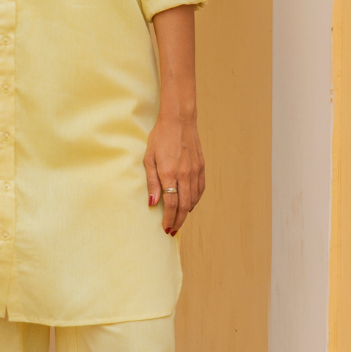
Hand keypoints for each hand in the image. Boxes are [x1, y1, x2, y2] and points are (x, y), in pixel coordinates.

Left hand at [144, 110, 204, 233]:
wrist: (179, 120)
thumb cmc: (160, 137)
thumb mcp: (149, 158)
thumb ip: (151, 182)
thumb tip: (152, 203)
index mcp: (169, 173)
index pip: (171, 204)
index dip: (169, 219)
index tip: (166, 228)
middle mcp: (184, 174)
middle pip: (184, 206)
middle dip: (178, 221)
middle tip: (172, 230)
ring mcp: (195, 171)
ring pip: (193, 200)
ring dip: (186, 213)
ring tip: (179, 220)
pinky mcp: (201, 167)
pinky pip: (200, 190)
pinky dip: (195, 201)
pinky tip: (189, 205)